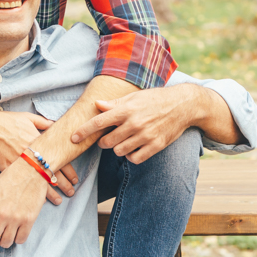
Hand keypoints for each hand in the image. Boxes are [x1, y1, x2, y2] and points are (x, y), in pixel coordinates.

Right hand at [0, 111, 76, 201]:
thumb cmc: (7, 121)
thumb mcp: (28, 117)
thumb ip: (43, 123)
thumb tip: (54, 124)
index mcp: (39, 143)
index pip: (60, 159)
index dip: (70, 172)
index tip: (75, 179)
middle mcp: (32, 155)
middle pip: (53, 173)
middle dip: (64, 184)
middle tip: (71, 192)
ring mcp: (20, 163)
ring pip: (39, 182)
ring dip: (50, 193)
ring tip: (58, 201)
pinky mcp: (8, 168)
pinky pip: (22, 184)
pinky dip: (31, 193)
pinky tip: (37, 201)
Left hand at [0, 159, 48, 248]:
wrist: (31, 170)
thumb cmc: (9, 178)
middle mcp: (0, 215)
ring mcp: (15, 219)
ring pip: (6, 243)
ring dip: (4, 241)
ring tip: (5, 234)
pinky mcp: (29, 220)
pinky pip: (21, 240)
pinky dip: (17, 239)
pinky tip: (16, 232)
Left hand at [69, 84, 200, 164]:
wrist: (182, 105)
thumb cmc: (155, 99)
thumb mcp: (134, 97)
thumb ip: (114, 104)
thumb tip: (96, 104)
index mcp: (126, 109)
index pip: (99, 122)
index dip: (84, 131)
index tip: (73, 138)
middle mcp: (134, 123)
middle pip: (107, 142)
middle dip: (103, 142)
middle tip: (108, 137)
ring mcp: (145, 136)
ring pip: (119, 151)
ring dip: (117, 148)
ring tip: (124, 140)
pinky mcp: (155, 146)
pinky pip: (134, 158)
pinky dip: (130, 156)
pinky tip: (133, 148)